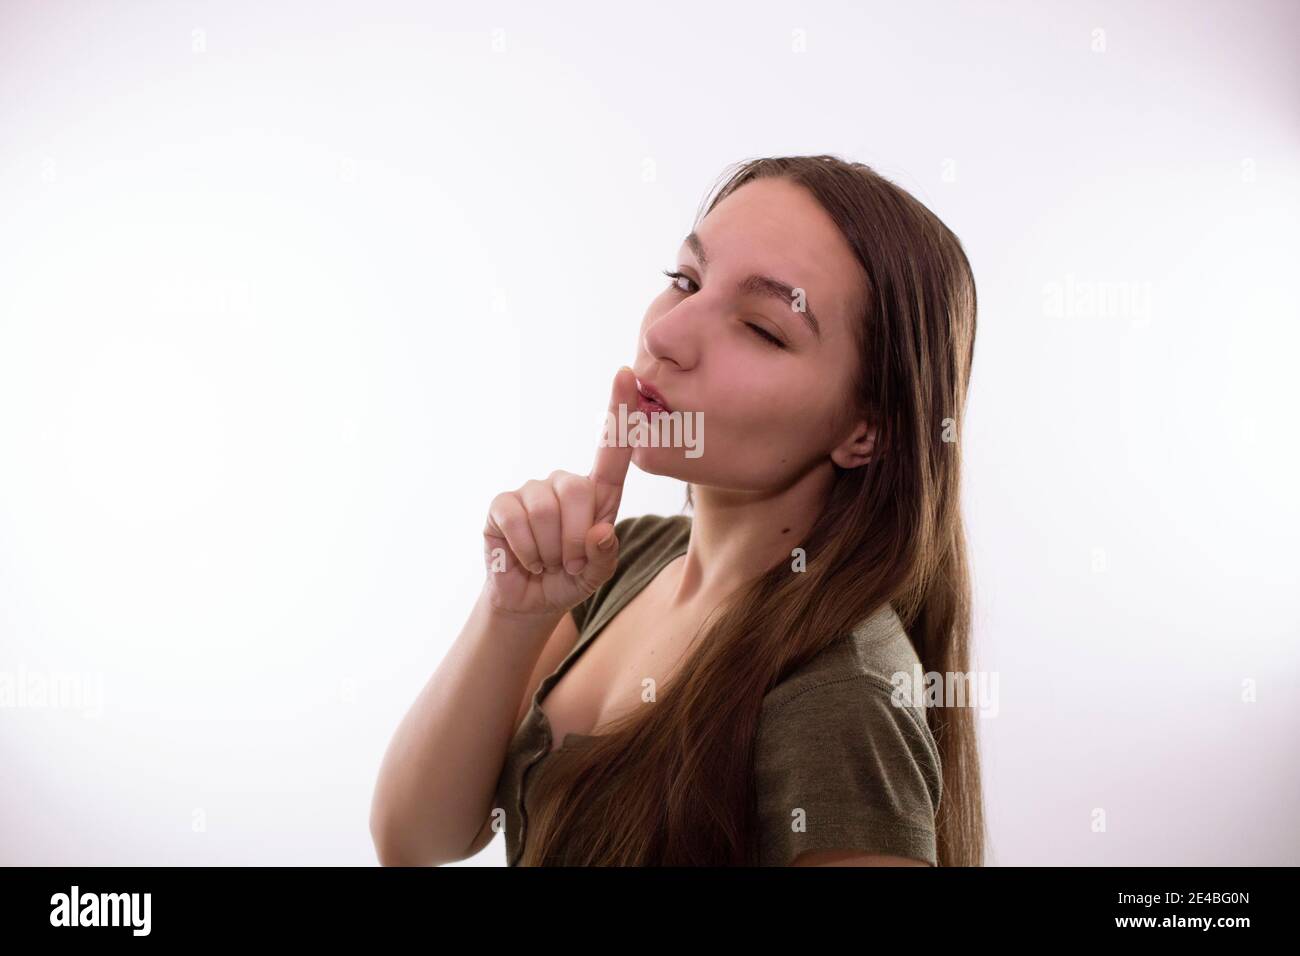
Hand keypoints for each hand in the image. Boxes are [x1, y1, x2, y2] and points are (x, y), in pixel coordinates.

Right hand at [481, 366, 638, 616]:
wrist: (530, 599)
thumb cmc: (570, 579)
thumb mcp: (597, 575)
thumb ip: (604, 556)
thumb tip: (599, 533)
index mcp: (598, 494)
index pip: (612, 449)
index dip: (620, 411)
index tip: (625, 374)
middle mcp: (565, 484)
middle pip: (577, 491)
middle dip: (575, 540)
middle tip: (569, 564)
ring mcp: (531, 490)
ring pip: (544, 510)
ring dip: (550, 550)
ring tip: (548, 562)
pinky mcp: (502, 504)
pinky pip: (516, 520)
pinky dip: (525, 551)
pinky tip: (526, 559)